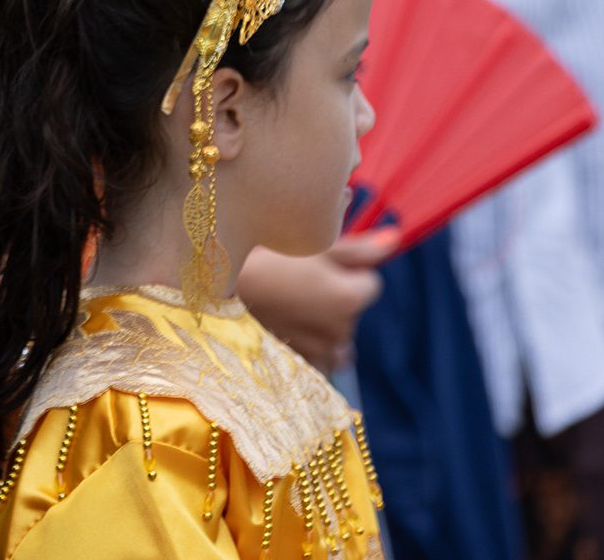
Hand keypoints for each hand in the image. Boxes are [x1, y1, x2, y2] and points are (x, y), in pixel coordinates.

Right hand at [236, 230, 398, 370]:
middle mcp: (340, 332)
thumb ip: (360, 248)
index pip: (369, 283)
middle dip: (335, 296)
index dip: (347, 269)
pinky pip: (318, 360)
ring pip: (337, 339)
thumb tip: (396, 239)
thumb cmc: (262, 251)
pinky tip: (287, 326)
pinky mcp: (293, 365)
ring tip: (292, 303)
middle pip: (352, 311)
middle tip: (296, 275)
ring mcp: (316, 353)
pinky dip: (310, 346)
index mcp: (350, 298)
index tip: (316, 259)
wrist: (207, 281)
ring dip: (325, 325)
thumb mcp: (314, 242)